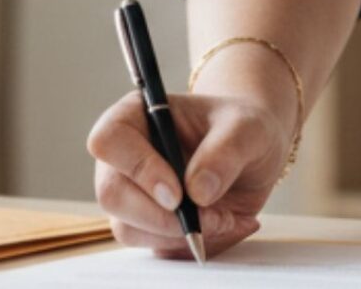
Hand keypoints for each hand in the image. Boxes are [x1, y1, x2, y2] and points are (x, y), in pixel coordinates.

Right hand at [86, 88, 286, 258]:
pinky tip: (222, 225)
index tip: (177, 193)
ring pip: (128, 229)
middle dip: (162, 217)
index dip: (138, 169)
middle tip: (211, 217)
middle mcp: (124, 156)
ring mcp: (130, 194)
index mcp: (137, 116)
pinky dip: (190, 245)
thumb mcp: (248, 129)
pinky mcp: (146, 225)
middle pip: (112, 194)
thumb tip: (197, 193)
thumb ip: (225, 152)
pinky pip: (154, 246)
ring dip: (180, 234)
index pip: (109, 140)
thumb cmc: (242, 129)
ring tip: (226, 218)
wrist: (251, 156)